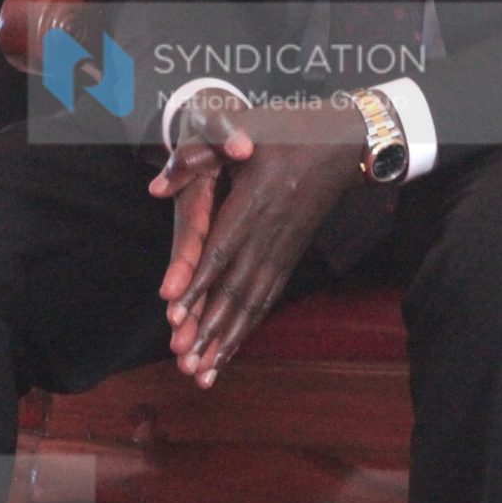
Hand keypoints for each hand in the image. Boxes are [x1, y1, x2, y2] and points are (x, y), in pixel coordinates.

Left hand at [163, 101, 370, 385]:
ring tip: (204, 373)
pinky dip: (249, 325)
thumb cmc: (288, 130)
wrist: (345, 140)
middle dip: (209, 327)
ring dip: (228, 338)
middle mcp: (271, 231)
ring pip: (255, 300)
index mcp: (256, 201)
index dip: (198, 283)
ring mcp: (285, 246)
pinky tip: (232, 349)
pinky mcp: (292, 254)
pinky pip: (269, 296)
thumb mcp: (243, 129)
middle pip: (237, 288)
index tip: (174, 313)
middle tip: (184, 362)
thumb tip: (156, 187)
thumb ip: (196, 156)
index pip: (222, 250)